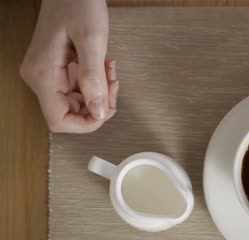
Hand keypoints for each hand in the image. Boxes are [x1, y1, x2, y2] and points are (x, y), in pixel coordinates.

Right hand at [20, 0, 117, 132]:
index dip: (86, 123)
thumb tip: (99, 112)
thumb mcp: (92, 40)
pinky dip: (96, 82)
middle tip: (113, 85)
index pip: (59, 121)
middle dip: (98, 105)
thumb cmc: (77, 2)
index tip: (106, 111)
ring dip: (99, 92)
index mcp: (43, 74)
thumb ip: (94, 79)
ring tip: (110, 70)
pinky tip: (104, 66)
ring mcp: (48, 72)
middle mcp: (40, 76)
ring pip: (77, 101)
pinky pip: (78, 87)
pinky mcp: (57, 67)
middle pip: (70, 113)